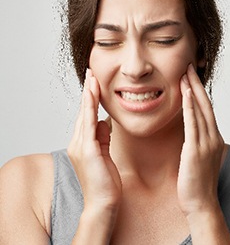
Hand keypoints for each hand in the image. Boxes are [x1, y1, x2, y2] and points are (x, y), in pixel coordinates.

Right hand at [67, 69, 121, 214]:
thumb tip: (103, 121)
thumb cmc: (105, 181)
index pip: (86, 116)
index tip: (94, 83)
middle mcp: (78, 142)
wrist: (103, 202)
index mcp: (83, 143)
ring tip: (92, 78)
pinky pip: (88, 124)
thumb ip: (102, 137)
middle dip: (88, 91)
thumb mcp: (104, 153)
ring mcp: (81, 146)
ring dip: (89, 95)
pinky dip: (90, 108)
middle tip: (91, 73)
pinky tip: (92, 95)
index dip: (89, 99)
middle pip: (83, 111)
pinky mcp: (87, 151)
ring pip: (84, 114)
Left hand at [177, 64, 224, 216]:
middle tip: (189, 66)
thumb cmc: (197, 181)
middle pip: (205, 104)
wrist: (201, 203)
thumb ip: (197, 141)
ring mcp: (206, 143)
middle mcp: (213, 137)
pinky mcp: (196, 150)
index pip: (206, 108)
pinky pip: (193, 124)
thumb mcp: (200, 156)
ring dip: (193, 90)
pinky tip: (187, 93)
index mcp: (213, 138)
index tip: (191, 76)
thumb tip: (189, 130)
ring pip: (200, 110)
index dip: (199, 91)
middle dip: (196, 84)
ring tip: (185, 73)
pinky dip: (190, 107)